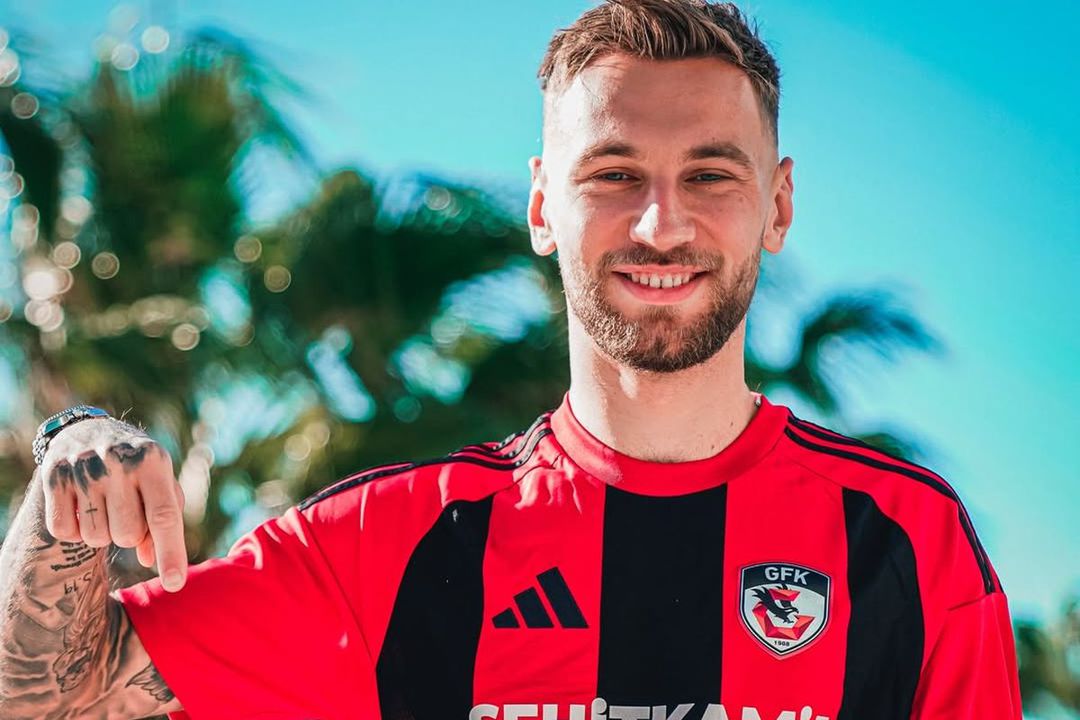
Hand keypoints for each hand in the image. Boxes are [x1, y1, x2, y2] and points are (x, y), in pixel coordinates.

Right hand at [38, 417, 187, 591]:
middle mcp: (119, 462)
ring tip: (104, 505)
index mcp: (154, 461)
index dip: (171, 553)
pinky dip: (75, 530)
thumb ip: (164, 521)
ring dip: (102, 532)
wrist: (90, 431)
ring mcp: (84, 468)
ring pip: (96, 538)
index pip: (164, 516)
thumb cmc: (137, 466)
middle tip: (125, 509)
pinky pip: (65, 532)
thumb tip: (150, 560)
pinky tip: (81, 506)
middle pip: (127, 535)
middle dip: (129, 534)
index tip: (175, 584)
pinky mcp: (54, 477)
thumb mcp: (160, 482)